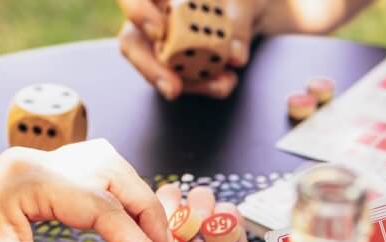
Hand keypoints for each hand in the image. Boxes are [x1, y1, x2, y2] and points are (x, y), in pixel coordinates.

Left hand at [0, 141, 178, 241]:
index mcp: (26, 181)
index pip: (103, 208)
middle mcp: (32, 162)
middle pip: (114, 173)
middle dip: (147, 215)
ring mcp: (32, 164)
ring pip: (106, 166)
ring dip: (134, 202)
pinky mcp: (32, 177)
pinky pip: (88, 177)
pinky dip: (114, 200)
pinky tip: (122, 233)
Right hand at [118, 0, 252, 99]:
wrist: (252, 11)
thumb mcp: (246, 1)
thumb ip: (239, 22)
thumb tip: (235, 56)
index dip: (138, 12)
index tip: (159, 33)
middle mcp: (152, 12)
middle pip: (133, 41)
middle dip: (151, 68)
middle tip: (173, 89)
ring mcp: (161, 41)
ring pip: (159, 68)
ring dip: (189, 83)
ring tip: (223, 84)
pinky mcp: (177, 65)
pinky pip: (182, 80)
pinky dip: (203, 85)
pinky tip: (225, 83)